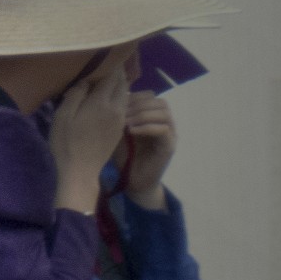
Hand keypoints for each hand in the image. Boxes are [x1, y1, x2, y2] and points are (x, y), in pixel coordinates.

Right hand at [51, 66, 130, 212]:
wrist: (79, 172)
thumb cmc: (66, 144)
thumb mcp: (63, 116)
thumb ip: (76, 94)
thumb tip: (86, 80)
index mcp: (101, 102)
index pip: (112, 74)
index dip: (110, 62)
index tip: (107, 54)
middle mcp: (115, 108)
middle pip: (122, 83)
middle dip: (117, 72)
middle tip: (109, 64)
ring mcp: (120, 120)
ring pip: (125, 94)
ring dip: (119, 86)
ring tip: (109, 80)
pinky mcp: (119, 130)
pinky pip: (123, 107)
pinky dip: (119, 98)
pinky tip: (109, 100)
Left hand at [121, 91, 175, 209]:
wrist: (133, 182)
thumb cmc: (124, 158)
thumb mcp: (118, 133)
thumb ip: (119, 118)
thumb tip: (111, 99)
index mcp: (153, 117)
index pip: (150, 96)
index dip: (135, 96)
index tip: (117, 103)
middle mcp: (165, 123)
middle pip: (159, 101)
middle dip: (139, 104)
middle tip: (121, 111)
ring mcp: (170, 134)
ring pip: (164, 112)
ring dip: (143, 114)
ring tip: (125, 121)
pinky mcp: (169, 146)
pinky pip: (163, 129)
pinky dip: (147, 127)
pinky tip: (131, 131)